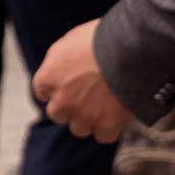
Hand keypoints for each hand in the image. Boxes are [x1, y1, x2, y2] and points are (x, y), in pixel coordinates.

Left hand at [32, 20, 132, 142]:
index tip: (65, 86)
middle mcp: (62, 100)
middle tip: (85, 96)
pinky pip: (103, 135)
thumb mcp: (71, 40)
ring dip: (88, 119)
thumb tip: (62, 67)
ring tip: (103, 105)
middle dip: (69, 106)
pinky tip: (116, 114)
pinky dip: (110, 127)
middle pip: (58, 114)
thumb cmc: (103, 39)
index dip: (56, 88)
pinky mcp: (107, 125)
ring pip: (79, 128)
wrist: (132, 50)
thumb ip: (60, 60)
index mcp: (49, 77)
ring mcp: (84, 115)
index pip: (42, 92)